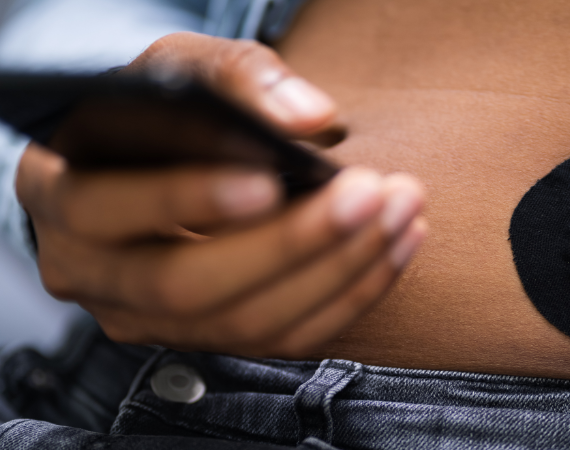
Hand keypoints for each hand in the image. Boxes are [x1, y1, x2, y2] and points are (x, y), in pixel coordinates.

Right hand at [15, 33, 426, 357]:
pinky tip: (393, 248)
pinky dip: (349, 297)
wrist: (151, 165)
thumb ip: (237, 79)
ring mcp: (150, 318)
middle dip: (291, 243)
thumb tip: (311, 118)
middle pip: (187, 284)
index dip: (190, 199)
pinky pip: (281, 340)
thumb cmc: (158, 114)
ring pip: (245, 323)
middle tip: (368, 195)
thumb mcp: (180, 70)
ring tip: (402, 213)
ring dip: (338, 271)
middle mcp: (94, 272)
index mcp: (63, 194)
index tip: (271, 178)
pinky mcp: (208, 338)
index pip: (112, 207)